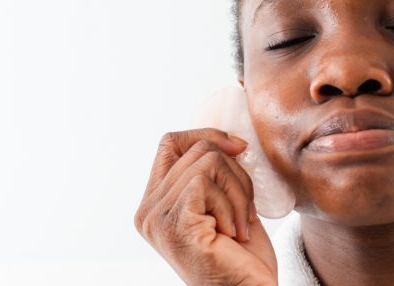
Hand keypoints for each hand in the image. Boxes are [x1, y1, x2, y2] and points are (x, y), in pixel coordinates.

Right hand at [135, 128, 276, 284]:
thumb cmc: (242, 257)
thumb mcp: (224, 204)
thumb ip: (214, 174)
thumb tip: (229, 141)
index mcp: (155, 203)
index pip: (171, 143)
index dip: (207, 136)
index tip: (240, 148)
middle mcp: (148, 211)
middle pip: (196, 150)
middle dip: (235, 173)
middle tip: (245, 211)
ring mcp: (157, 218)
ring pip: (208, 162)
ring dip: (238, 193)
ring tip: (240, 225)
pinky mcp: (174, 223)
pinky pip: (206, 182)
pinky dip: (232, 204)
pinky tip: (234, 233)